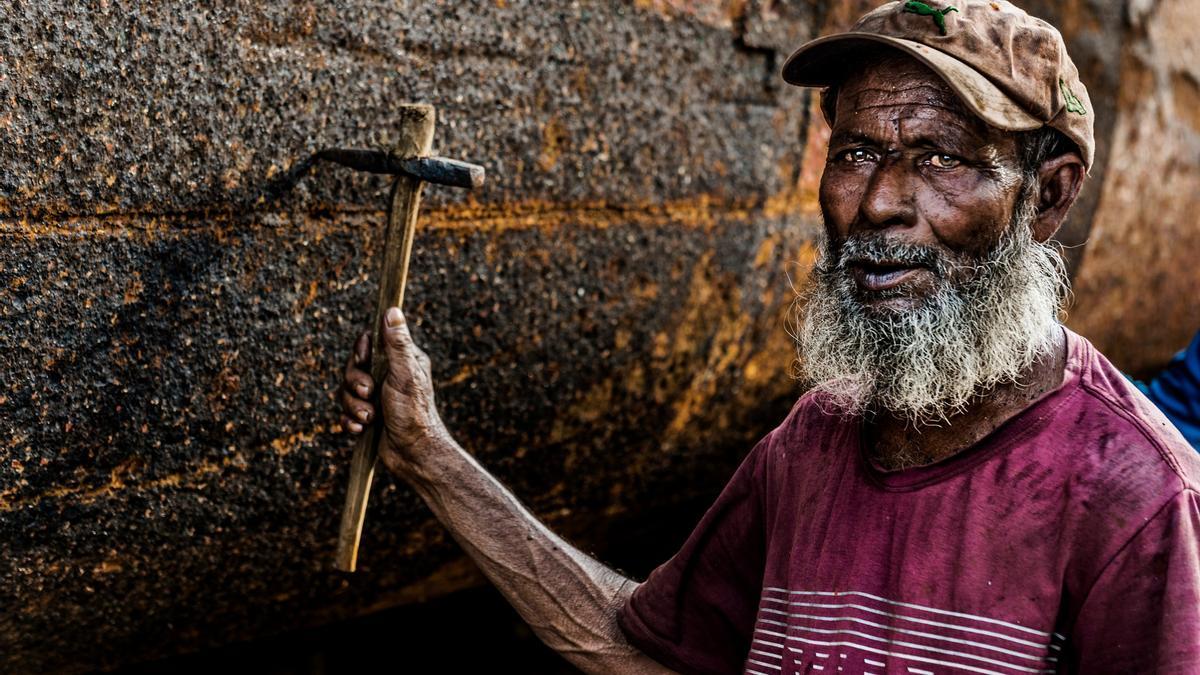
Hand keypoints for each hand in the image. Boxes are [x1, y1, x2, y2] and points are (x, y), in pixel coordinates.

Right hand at [339, 307, 449, 475]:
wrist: (414, 454)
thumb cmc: (415, 413)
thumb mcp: (406, 374)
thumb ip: (397, 344)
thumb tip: (393, 310)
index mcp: (401, 361)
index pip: (371, 343)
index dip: (361, 350)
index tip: (363, 358)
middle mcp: (388, 376)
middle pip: (353, 368)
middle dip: (355, 383)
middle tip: (368, 393)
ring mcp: (377, 397)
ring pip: (347, 392)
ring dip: (354, 406)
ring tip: (369, 418)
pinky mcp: (368, 417)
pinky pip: (346, 413)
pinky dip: (351, 421)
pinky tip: (361, 429)